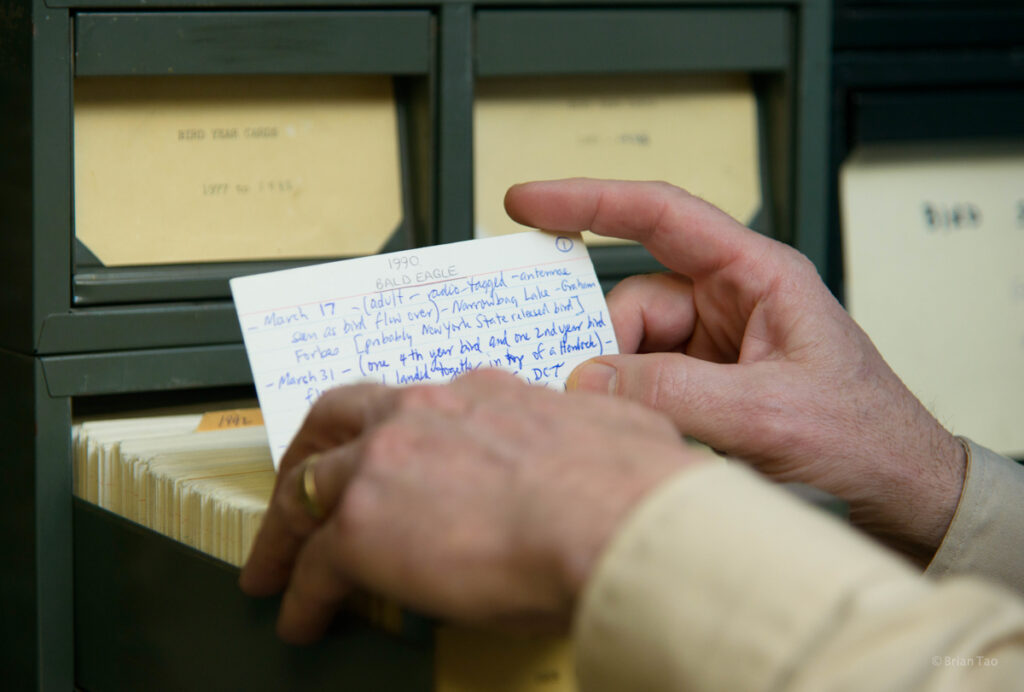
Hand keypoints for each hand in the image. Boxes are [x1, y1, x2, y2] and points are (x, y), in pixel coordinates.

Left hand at [240, 369, 703, 643]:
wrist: (613, 520)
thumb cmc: (629, 486)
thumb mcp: (615, 426)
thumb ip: (587, 421)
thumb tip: (602, 427)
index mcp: (479, 394)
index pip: (410, 407)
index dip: (389, 436)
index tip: (384, 459)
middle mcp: (422, 415)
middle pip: (335, 424)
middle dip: (309, 457)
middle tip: (297, 491)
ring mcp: (385, 465)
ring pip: (306, 491)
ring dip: (285, 532)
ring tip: (275, 568)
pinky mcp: (363, 526)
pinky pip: (313, 564)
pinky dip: (299, 594)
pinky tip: (301, 617)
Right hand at [504, 178, 965, 564]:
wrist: (895, 488)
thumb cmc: (862, 434)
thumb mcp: (767, 414)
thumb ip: (674, 393)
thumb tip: (589, 379)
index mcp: (757, 274)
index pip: (660, 215)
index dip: (587, 201)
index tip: (527, 202)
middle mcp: (731, 300)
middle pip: (635, 297)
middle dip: (605, 340)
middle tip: (573, 380)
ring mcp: (715, 343)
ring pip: (633, 345)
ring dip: (621, 383)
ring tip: (630, 424)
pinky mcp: (706, 381)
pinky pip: (646, 378)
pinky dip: (632, 404)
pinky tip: (642, 431)